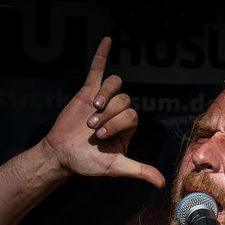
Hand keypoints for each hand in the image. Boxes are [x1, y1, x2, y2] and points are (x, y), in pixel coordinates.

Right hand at [38, 37, 165, 187]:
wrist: (62, 154)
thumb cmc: (88, 162)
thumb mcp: (116, 167)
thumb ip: (139, 170)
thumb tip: (161, 184)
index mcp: (128, 129)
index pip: (132, 116)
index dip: (118, 123)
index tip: (101, 136)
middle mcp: (118, 113)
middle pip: (124, 101)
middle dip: (109, 114)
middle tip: (92, 127)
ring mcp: (103, 101)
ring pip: (114, 86)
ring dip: (105, 96)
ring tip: (92, 110)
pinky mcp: (87, 92)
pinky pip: (97, 70)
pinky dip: (102, 55)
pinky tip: (107, 40)